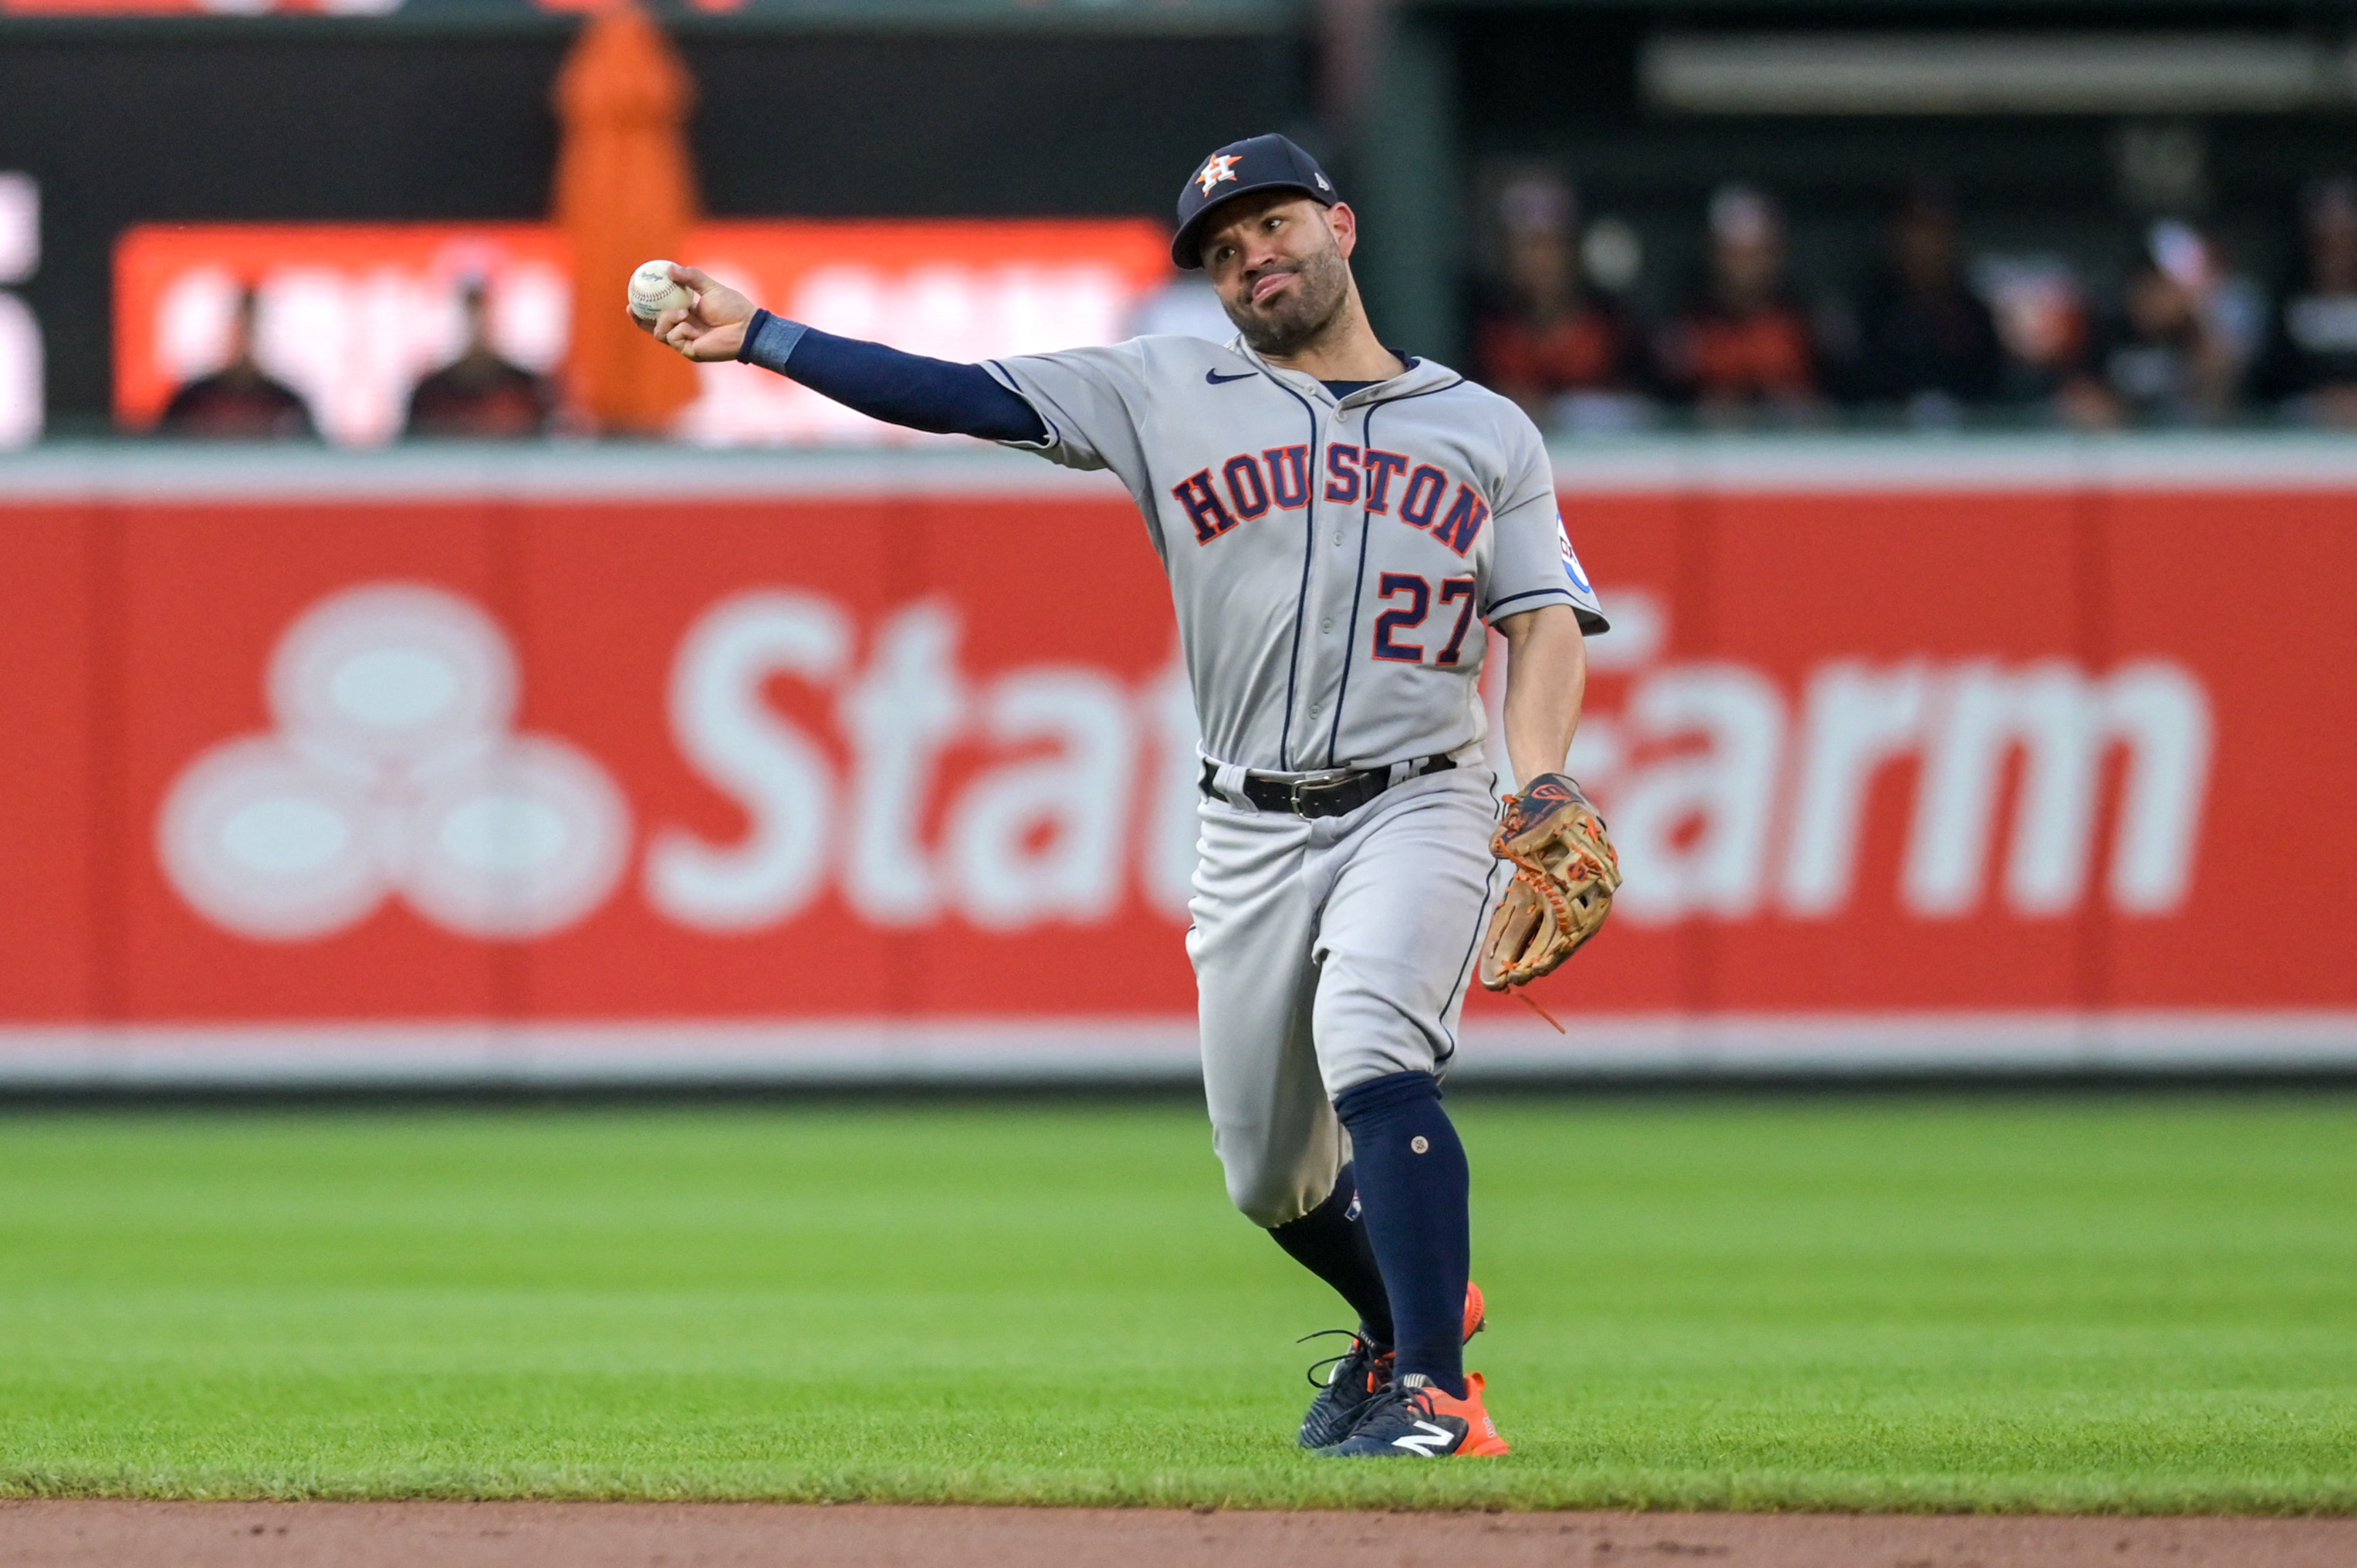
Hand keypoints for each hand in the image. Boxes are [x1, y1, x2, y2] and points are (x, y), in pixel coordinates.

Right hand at [633, 264, 754, 362]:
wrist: (745, 327)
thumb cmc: (732, 307)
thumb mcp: (709, 287)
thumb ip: (690, 277)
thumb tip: (669, 268)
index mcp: (687, 314)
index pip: (661, 311)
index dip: (646, 306)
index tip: (634, 294)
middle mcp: (684, 328)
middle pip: (654, 326)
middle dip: (640, 319)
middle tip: (631, 307)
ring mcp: (685, 341)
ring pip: (660, 332)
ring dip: (668, 320)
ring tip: (684, 313)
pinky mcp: (689, 351)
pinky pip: (673, 338)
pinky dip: (681, 330)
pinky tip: (694, 329)